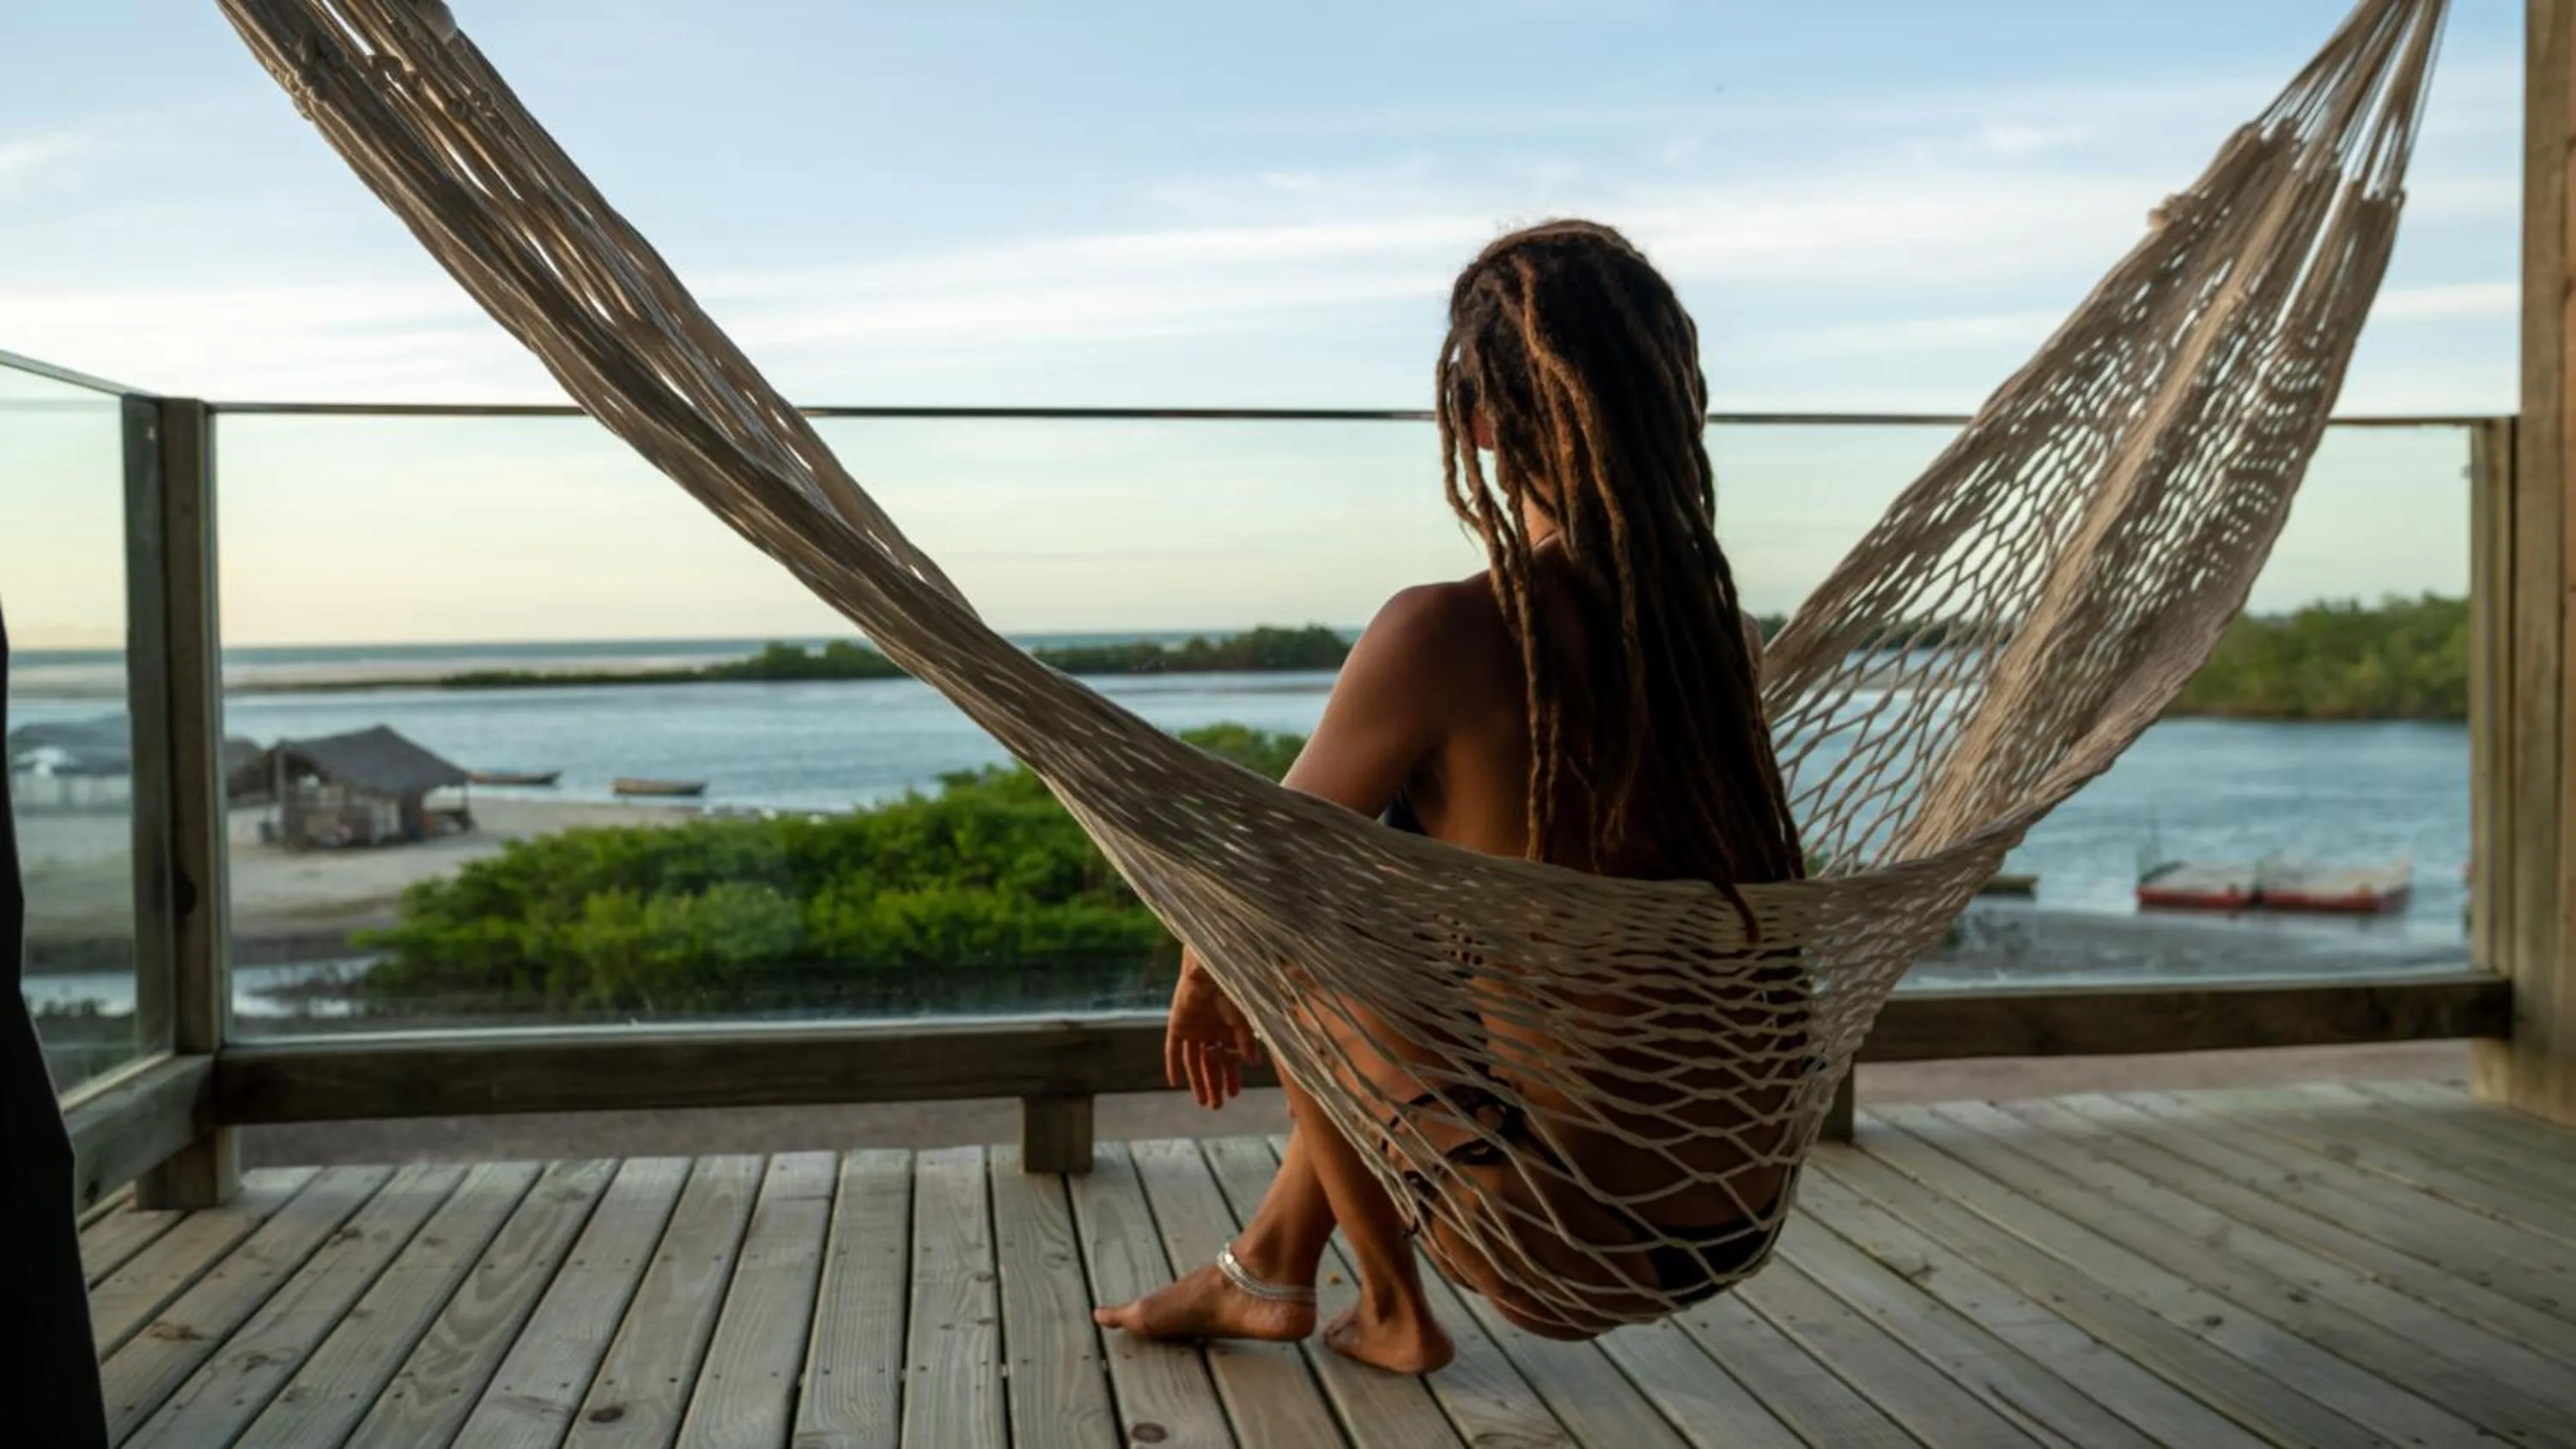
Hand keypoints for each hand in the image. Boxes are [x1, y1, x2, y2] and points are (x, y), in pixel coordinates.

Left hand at [1166, 950, 1260, 1108]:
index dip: (1232, 1077)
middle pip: (1212, 1065)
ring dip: (1197, 1081)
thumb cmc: (1229, 987)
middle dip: (1215, 1085)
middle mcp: (1211, 1032)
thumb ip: (1246, 1039)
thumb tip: (1256, 1063)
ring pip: (1194, 1062)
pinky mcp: (1176, 1024)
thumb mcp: (1240, 1016)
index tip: (1235, 1094)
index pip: (1230, 1059)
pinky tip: (1174, 1082)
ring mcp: (1193, 1029)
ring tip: (1203, 1101)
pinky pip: (1173, 1049)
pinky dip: (1173, 1064)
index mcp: (1229, 1030)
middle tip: (1217, 1106)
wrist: (1207, 966)